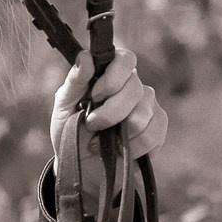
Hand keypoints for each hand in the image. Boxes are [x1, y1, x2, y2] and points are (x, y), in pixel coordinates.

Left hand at [50, 44, 166, 156]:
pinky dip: (132, 146)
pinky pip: (153, 133)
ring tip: (103, 140)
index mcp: (111, 75)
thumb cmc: (70, 129)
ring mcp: (149, 108)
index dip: (113, 77)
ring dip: (119, 132)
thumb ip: (75, 80)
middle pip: (135, 88)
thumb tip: (86, 56)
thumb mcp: (64, 104)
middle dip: (110, 112)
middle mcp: (134, 87)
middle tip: (92, 124)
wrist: (78, 165)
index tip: (95, 96)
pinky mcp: (157, 131)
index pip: (126, 59)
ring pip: (144, 113)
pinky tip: (119, 149)